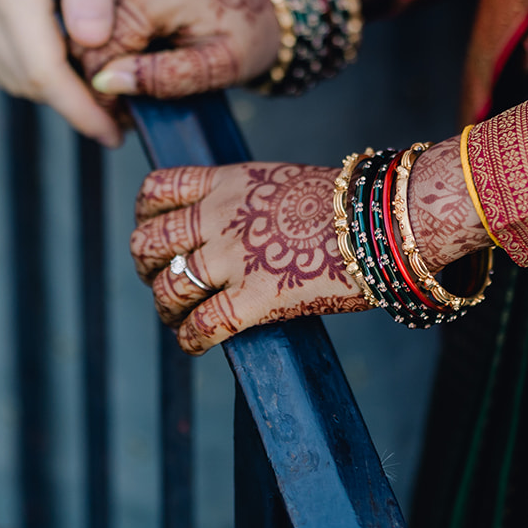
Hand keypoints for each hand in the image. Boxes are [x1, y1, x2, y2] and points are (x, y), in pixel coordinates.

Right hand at [0, 0, 125, 145]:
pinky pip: (0, 49)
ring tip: (102, 96)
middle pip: (22, 77)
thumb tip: (90, 44)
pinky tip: (73, 64)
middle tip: (119, 118)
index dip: (79, 108)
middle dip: (70, 107)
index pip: (42, 67)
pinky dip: (34, 66)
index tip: (113, 130)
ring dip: (52, 91)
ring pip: (7, 70)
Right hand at [76, 0, 280, 99]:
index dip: (100, 89)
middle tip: (123, 100)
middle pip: (86, 26)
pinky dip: (108, 18)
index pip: (97, 46)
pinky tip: (131, 38)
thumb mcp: (217, 67)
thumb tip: (107, 82)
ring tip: (128, 71)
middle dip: (98, 69)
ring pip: (87, 8)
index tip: (118, 114)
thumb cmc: (249, 32)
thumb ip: (164, 77)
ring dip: (100, 43)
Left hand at [129, 163, 371, 354]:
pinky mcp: (254, 298)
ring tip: (178, 318)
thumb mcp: (282, 182)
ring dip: (167, 309)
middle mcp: (219, 217)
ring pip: (168, 288)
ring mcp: (233, 258)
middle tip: (161, 280)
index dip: (145, 216)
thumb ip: (247, 201)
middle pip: (148, 242)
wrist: (382, 222)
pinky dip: (191, 340)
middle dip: (146, 267)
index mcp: (227, 183)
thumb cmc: (347, 205)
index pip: (156, 190)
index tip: (153, 231)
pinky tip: (198, 344)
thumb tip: (235, 228)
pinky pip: (202, 326)